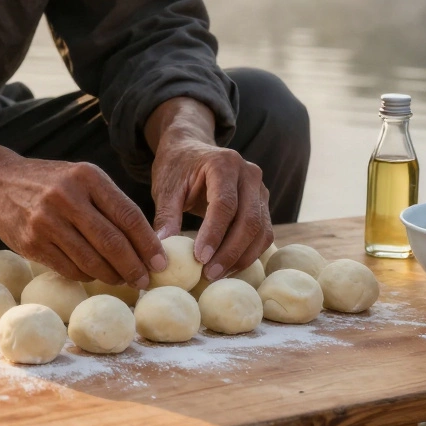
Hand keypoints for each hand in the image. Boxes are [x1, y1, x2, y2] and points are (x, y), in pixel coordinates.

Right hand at [0, 157, 166, 287]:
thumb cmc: (50, 183)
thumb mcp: (81, 178)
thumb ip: (109, 203)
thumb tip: (146, 242)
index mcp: (87, 176)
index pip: (128, 215)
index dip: (148, 244)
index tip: (160, 262)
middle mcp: (67, 197)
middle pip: (112, 242)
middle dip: (134, 266)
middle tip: (145, 280)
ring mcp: (46, 221)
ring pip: (91, 260)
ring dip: (112, 276)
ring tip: (122, 280)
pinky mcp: (31, 242)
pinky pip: (69, 268)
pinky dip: (86, 276)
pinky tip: (94, 275)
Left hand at [146, 99, 272, 280]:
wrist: (192, 150)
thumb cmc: (177, 168)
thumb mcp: (166, 187)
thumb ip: (166, 215)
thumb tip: (162, 249)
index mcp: (224, 163)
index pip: (225, 204)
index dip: (214, 234)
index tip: (199, 258)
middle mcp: (249, 174)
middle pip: (249, 220)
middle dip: (230, 252)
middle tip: (209, 274)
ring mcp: (260, 189)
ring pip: (261, 230)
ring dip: (241, 257)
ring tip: (216, 275)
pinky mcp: (263, 205)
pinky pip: (263, 234)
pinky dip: (249, 254)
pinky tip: (228, 267)